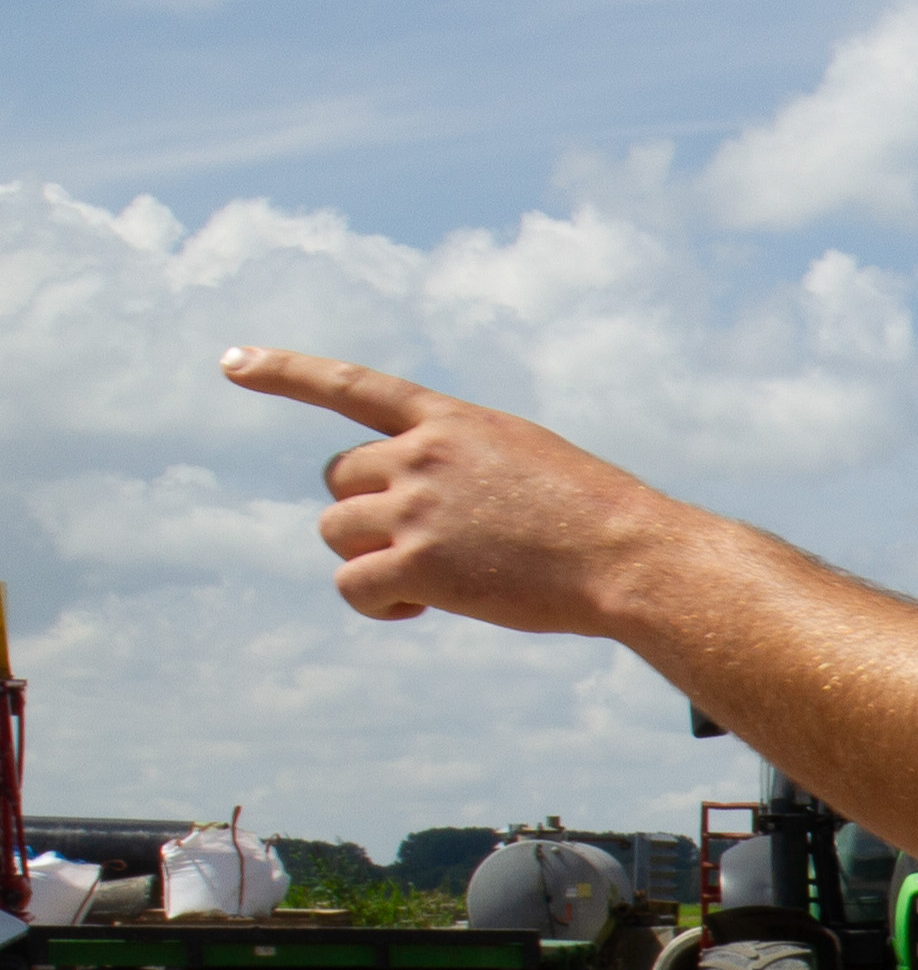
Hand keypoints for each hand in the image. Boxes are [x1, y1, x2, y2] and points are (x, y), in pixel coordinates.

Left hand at [227, 346, 681, 634]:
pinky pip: (353, 585)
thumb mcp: (531, 463)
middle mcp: (423, 455)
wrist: (632, 556)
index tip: (232, 362)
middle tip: (421, 546)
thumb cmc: (600, 520)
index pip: (350, 385)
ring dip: (373, 560)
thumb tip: (421, 512)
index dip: (285, 372)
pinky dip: (378, 602)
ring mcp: (417, 507)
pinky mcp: (419, 563)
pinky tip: (424, 607)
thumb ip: (468, 466)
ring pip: (337, 532)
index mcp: (453, 422)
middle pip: (338, 479)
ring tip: (435, 582)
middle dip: (365, 513)